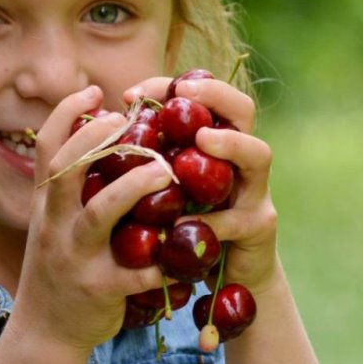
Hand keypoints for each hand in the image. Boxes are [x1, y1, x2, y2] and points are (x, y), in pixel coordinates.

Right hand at [11, 85, 178, 352]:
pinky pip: (134, 272)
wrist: (47, 334)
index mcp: (47, 204)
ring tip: (165, 171)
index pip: (48, 148)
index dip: (66, 115)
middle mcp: (54, 224)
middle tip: (130, 119)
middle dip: (97, 140)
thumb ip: (75, 185)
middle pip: (66, 170)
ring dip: (133, 189)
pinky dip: (162, 260)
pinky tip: (187, 251)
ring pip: (99, 214)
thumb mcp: (57, 222)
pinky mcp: (98, 289)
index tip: (94, 91)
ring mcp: (74, 257)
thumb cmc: (63, 266)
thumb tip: (104, 135)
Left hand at [125, 77, 279, 296]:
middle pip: (243, 109)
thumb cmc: (189, 226)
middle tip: (185, 91)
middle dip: (215, 94)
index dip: (171, 86)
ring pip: (257, 154)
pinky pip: (236, 219)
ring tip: (201, 139)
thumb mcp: (169, 189)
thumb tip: (103, 129)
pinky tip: (182, 223)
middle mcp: (241, 159)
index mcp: (216, 143)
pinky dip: (209, 220)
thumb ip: (151, 159)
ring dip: (230, 143)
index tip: (133, 94)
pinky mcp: (259, 227)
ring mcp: (256, 191)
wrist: (227, 277)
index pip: (204, 96)